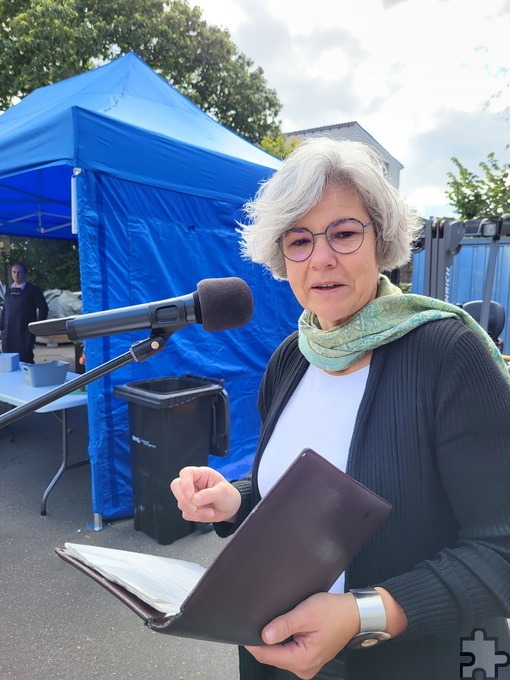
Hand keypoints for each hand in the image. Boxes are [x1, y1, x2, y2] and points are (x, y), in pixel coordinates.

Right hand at [170, 466, 241, 523]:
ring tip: (210, 511)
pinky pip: (186, 514)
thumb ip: (209, 494)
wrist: (231, 509)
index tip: (191, 496)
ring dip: (195, 511)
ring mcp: (189, 496)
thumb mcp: (223, 492)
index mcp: (201, 474)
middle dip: (184, 499)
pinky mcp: (189, 508)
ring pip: (181, 503)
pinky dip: (196, 517)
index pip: (186, 473)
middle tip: (196, 507)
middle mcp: (193, 483)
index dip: (185, 483)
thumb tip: (194, 499)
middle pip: (176, 486)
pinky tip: (206, 513)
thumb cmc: (228, 495)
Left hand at [245, 592, 359, 678]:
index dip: (252, 643)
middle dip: (263, 640)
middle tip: (259, 621)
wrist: (353, 614)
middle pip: (272, 656)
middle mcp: (304, 667)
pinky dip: (283, 641)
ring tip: (275, 622)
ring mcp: (306, 665)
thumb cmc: (333, 612)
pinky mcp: (308, 658)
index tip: (242, 630)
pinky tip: (284, 628)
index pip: (267, 655)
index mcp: (302, 660)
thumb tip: (264, 635)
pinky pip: (288, 652)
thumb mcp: (306, 614)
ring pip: (279, 654)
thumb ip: (284, 625)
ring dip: (273, 640)